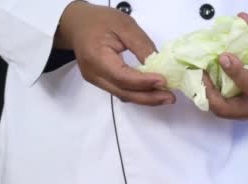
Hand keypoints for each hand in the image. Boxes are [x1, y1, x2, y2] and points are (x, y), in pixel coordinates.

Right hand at [55, 1, 175, 105]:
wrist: (77, 24)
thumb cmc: (99, 21)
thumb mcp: (124, 25)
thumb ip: (141, 45)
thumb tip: (159, 65)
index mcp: (96, 57)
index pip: (122, 76)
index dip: (144, 81)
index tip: (164, 80)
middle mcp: (94, 74)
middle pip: (124, 92)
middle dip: (149, 97)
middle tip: (170, 97)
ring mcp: (96, 80)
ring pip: (123, 95)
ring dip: (145, 98)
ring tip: (165, 96)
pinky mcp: (101, 82)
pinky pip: (121, 91)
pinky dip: (138, 93)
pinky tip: (152, 91)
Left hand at [205, 13, 247, 119]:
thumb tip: (241, 19)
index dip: (236, 73)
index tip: (223, 57)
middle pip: (227, 108)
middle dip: (210, 92)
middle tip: (200, 72)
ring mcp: (247, 114)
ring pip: (220, 110)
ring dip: (206, 93)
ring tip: (199, 74)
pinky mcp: (239, 113)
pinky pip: (220, 107)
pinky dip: (210, 95)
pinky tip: (204, 80)